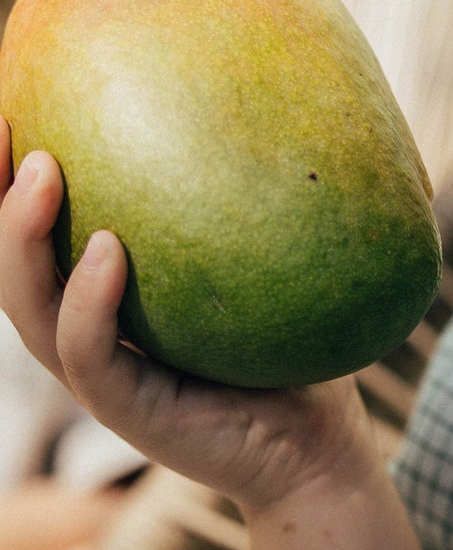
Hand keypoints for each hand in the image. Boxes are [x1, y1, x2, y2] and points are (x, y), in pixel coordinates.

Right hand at [0, 123, 377, 518]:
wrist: (324, 457)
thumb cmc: (297, 359)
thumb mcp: (262, 269)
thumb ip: (244, 206)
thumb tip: (266, 91)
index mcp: (103, 305)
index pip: (35, 237)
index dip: (5, 183)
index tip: (10, 103)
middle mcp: (89, 338)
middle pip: (7, 267)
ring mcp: (105, 381)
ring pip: (29, 309)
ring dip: (23, 239)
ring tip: (41, 170)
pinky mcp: (131, 415)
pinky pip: (91, 354)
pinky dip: (89, 301)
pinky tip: (108, 249)